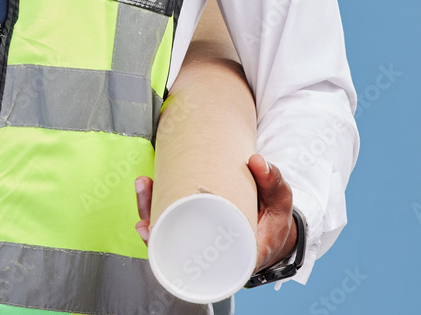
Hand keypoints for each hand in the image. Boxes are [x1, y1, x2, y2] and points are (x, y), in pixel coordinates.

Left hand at [134, 154, 296, 273]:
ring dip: (151, 209)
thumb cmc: (275, 219)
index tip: (152, 226)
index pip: (194, 263)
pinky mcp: (198, 227)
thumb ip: (272, 181)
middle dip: (153, 222)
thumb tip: (256, 161)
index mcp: (234, 259)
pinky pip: (173, 222)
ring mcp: (203, 242)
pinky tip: (148, 190)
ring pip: (170, 233)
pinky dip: (158, 207)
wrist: (275, 227)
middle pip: (174, 245)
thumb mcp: (280, 202)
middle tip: (146, 193)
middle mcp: (214, 255)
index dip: (166, 249)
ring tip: (144, 184)